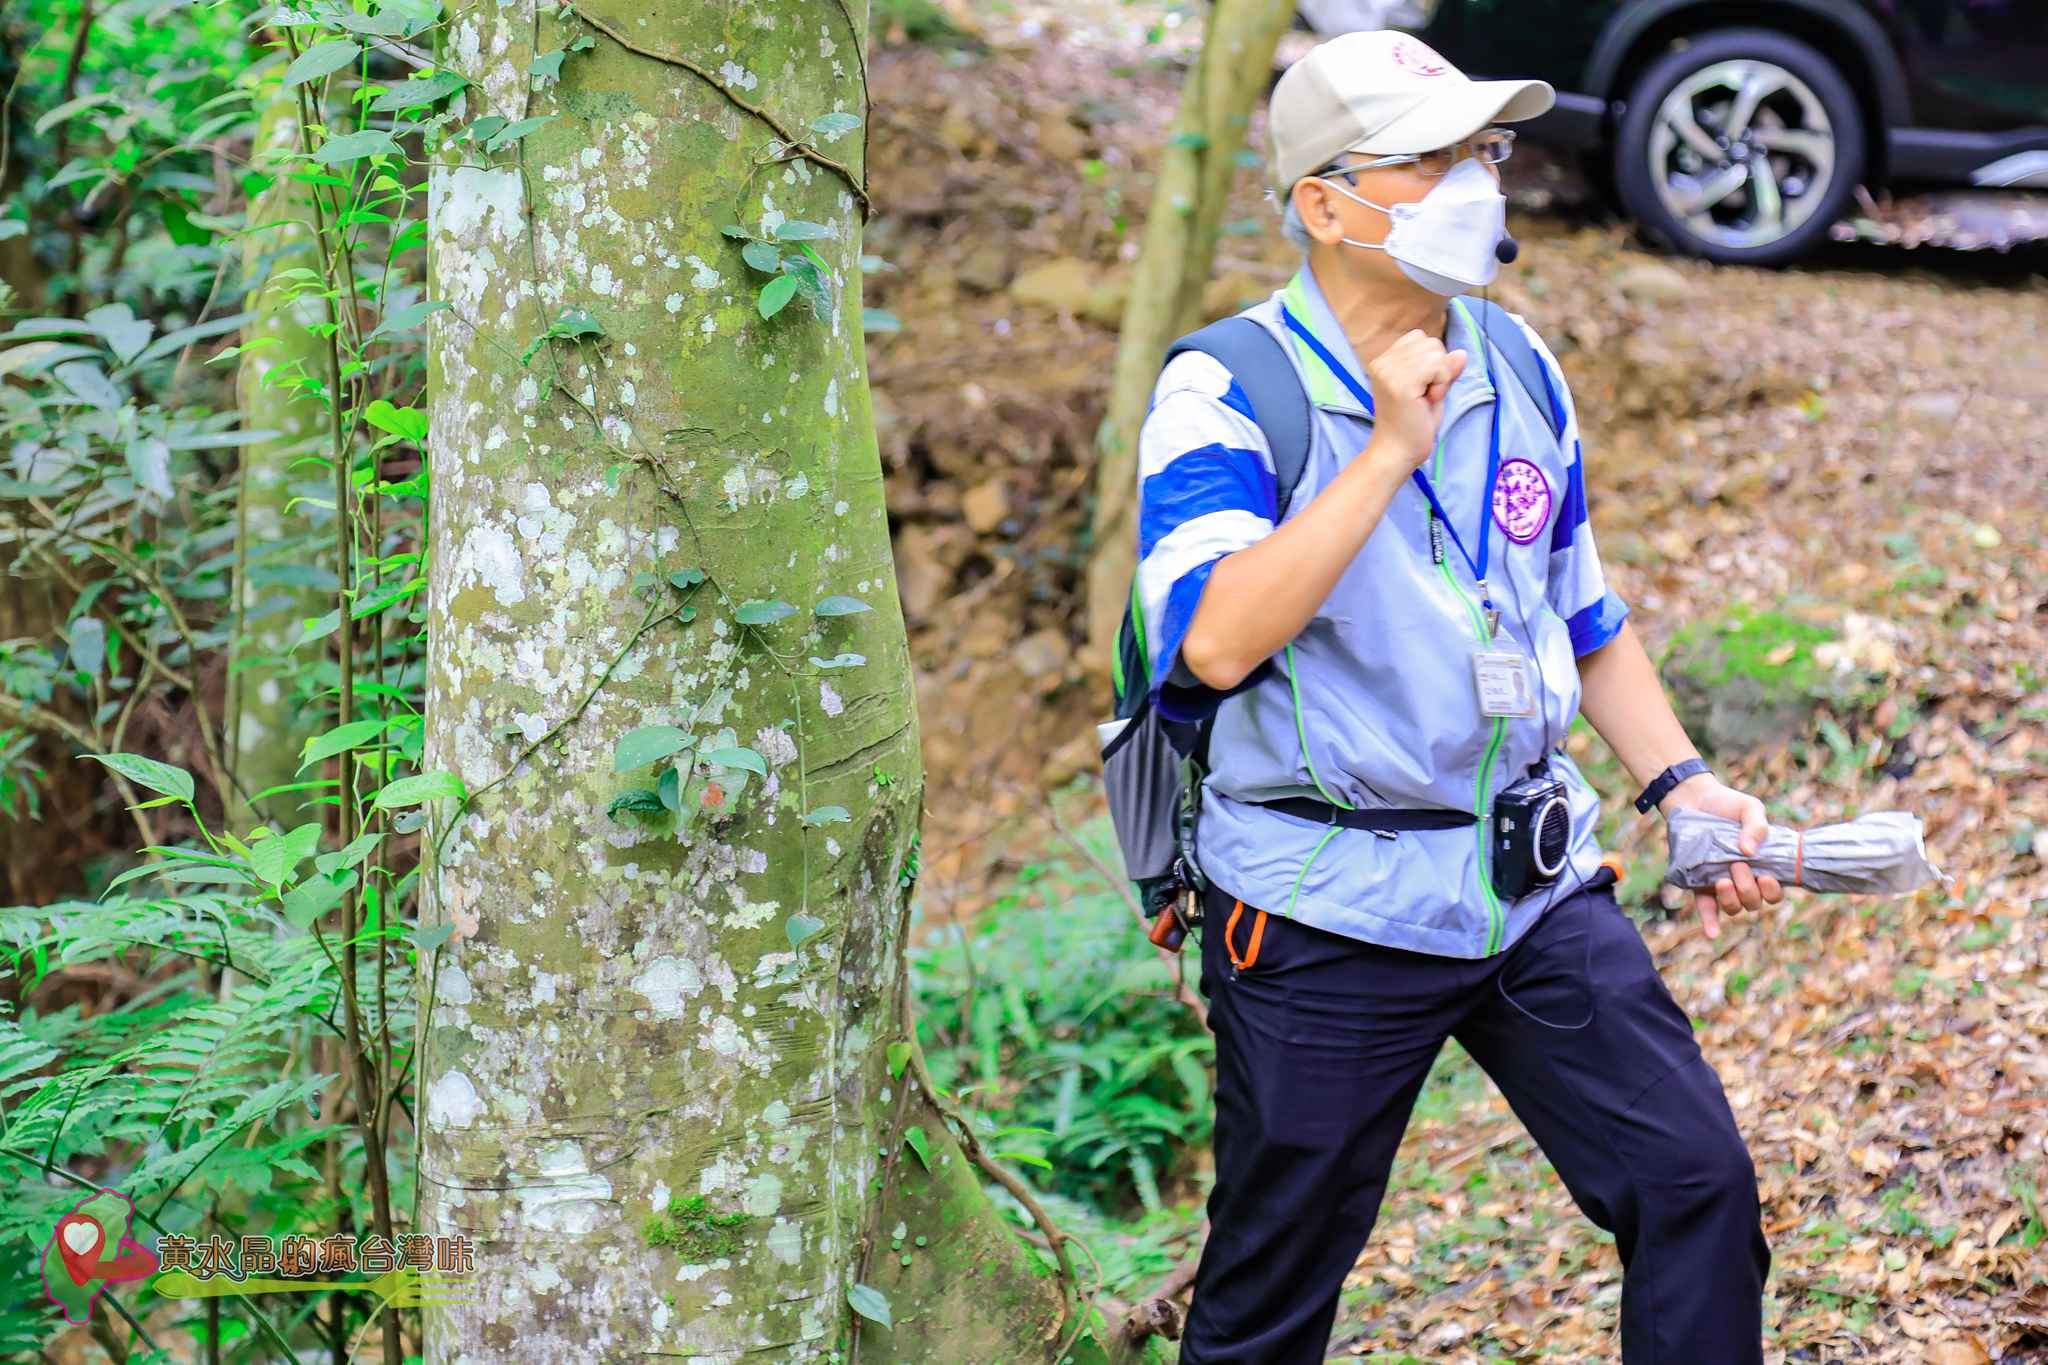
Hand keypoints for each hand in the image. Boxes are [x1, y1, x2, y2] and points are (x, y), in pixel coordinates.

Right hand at [1364, 329, 1467, 472]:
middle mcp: (1382, 362)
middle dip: (1438, 367)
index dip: (1431, 361)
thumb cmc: (1412, 426)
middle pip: (1430, 342)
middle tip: (1425, 396)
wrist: (1397, 453)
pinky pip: (1438, 366)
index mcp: (1383, 361)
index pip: (1420, 338)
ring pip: (1436, 352)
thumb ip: (1444, 370)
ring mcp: (1389, 372)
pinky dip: (1441, 383)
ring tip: (1425, 399)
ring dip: (1441, 376)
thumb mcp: (1431, 390)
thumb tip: (1462, 353)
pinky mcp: (1400, 383)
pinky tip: (1429, 400)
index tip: (1422, 388)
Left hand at [1659, 774, 1783, 937]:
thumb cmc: (1727, 804)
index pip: (1774, 892)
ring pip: (1734, 908)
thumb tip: (1749, 852)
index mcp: (1762, 865)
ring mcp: (1721, 882)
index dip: (1773, 892)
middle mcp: (1744, 878)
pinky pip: (1706, 908)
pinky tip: (1712, 934)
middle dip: (1748, 888)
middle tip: (1737, 864)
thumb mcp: (1749, 808)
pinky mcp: (1698, 882)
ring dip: (1732, 899)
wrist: (1692, 798)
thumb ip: (1757, 826)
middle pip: (1754, 902)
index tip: (1766, 877)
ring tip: (1722, 880)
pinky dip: (1710, 922)